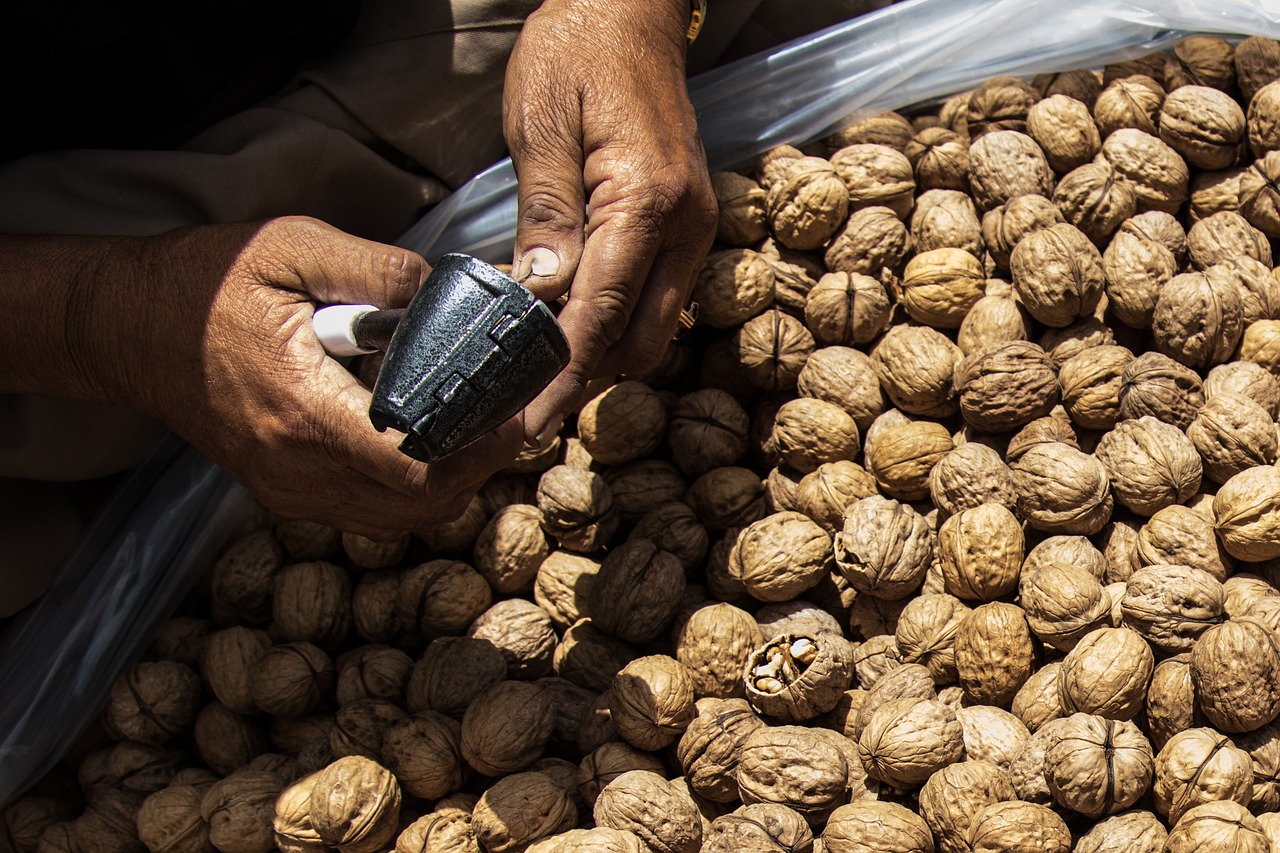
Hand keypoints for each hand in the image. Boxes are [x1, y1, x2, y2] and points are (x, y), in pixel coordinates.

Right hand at [2, 218, 522, 537]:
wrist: (125, 327)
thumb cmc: (205, 284)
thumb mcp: (293, 247)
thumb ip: (379, 269)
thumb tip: (449, 292)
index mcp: (304, 410)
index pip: (414, 466)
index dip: (479, 448)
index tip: (513, 412)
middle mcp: (297, 466)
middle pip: (418, 505)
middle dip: (477, 469)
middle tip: (508, 422)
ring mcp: (288, 488)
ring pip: (397, 519)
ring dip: (448, 484)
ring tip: (476, 431)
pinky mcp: (283, 491)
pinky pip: (367, 514)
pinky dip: (409, 490)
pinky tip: (426, 444)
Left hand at [502, 0, 717, 444]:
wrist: (630, 8)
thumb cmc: (578, 50)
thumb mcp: (541, 123)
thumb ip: (546, 214)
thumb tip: (541, 296)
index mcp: (647, 201)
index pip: (601, 313)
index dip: (562, 375)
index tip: (528, 422)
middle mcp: (684, 225)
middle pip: (639, 341)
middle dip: (584, 383)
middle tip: (524, 414)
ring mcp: (692, 228)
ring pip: (652, 330)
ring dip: (600, 360)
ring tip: (538, 382)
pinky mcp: (685, 226)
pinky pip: (655, 301)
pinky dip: (614, 328)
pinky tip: (570, 331)